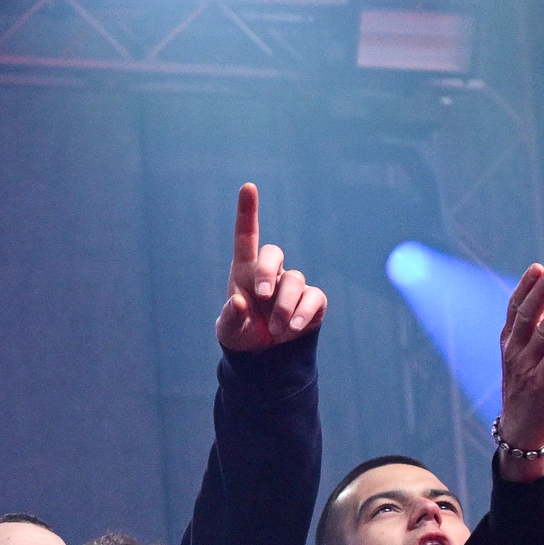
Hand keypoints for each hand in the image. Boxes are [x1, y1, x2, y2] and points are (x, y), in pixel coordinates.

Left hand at [215, 183, 324, 353]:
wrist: (265, 357)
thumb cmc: (242, 334)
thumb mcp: (229, 331)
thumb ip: (231, 317)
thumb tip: (239, 302)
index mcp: (245, 271)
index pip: (246, 236)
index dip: (247, 211)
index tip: (248, 187)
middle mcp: (270, 272)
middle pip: (274, 252)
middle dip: (267, 272)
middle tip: (262, 296)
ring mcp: (292, 284)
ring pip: (294, 280)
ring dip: (283, 307)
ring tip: (276, 330)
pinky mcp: (312, 300)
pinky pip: (314, 298)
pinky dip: (302, 314)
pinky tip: (292, 329)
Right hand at [495, 263, 543, 479]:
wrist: (518, 430)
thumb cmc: (524, 389)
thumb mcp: (522, 358)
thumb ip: (530, 333)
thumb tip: (542, 303)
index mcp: (508, 344)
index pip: (514, 309)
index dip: (525, 287)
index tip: (538, 267)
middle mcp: (514, 353)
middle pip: (526, 316)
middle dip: (539, 292)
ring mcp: (526, 368)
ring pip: (542, 334)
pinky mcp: (542, 384)